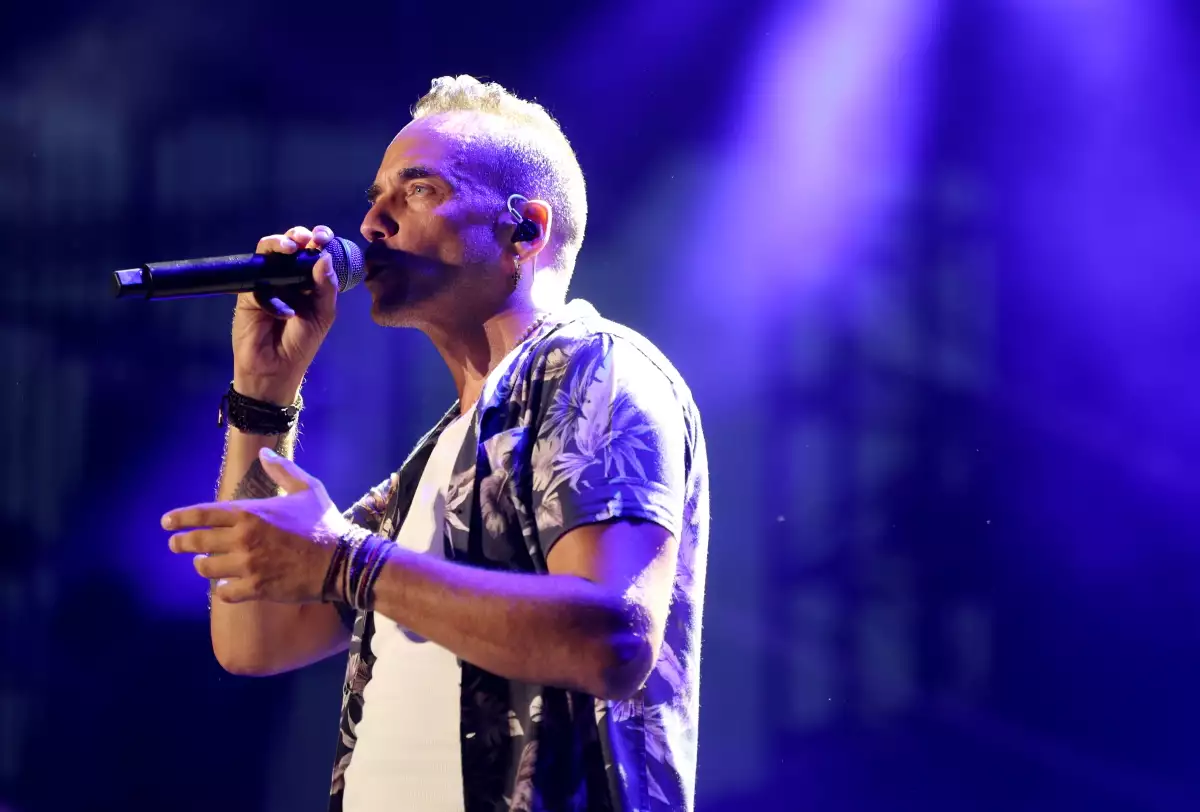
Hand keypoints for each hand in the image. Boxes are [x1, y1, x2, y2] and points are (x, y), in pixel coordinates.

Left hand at [163, 448, 349, 602]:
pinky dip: (222, 588)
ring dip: (201, 565)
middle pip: (197, 541)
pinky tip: (225, 585)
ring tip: (202, 564)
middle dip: (181, 543)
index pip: (203, 513)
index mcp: (250, 513)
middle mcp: (242, 539)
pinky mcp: (256, 588)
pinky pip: (225, 591)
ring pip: (207, 568)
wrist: (342, 560)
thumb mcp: (308, 489)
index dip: (180, 518)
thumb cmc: (324, 523)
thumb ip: (282, 470)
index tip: (166, 522)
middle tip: (175, 545)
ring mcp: (247, 565)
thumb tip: (264, 453)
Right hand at [233, 225, 340, 404]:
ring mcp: (268, 281)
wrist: (274, 368)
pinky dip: (269, 286)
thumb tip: (324, 256)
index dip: (320, 239)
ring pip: (269, 251)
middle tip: (308, 238)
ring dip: (279, 243)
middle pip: (292, 245)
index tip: (324, 237)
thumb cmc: (302, 342)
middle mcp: (289, 277)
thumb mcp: (322, 314)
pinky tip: (282, 307)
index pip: (315, 252)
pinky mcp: (248, 291)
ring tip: (290, 247)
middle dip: (300, 235)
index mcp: (311, 280)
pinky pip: (256, 276)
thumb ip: (325, 286)